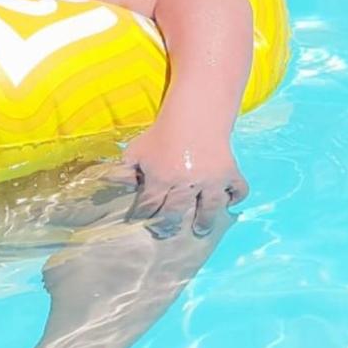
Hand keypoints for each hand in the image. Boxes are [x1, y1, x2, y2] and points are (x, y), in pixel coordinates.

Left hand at [121, 123, 247, 238]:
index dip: (143, 215)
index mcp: (161, 177)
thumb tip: (110, 187)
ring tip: (200, 230)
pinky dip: (235, 197)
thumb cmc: (162, 135)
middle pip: (175, 213)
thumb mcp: (137, 150)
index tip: (141, 221)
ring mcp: (210, 179)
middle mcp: (186, 182)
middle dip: (167, 226)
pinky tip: (228, 201)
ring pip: (209, 209)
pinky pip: (237, 190)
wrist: (193, 115)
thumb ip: (123, 171)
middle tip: (166, 232)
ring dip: (204, 222)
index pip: (149, 206)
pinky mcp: (229, 172)